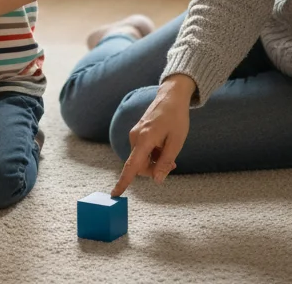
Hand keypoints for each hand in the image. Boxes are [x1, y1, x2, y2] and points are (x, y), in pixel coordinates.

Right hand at [111, 74, 194, 195]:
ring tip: (170, 152)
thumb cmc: (176, 118)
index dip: (124, 182)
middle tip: (172, 165)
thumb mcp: (177, 142)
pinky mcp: (137, 132)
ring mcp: (135, 134)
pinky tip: (163, 146)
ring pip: (141, 158)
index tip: (115, 194)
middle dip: (153, 170)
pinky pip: (142, 150)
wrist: (172, 96)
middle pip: (139, 166)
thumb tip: (157, 180)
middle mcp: (135, 137)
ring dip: (154, 161)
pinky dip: (152, 153)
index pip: (132, 166)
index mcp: (144, 140)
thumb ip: (166, 162)